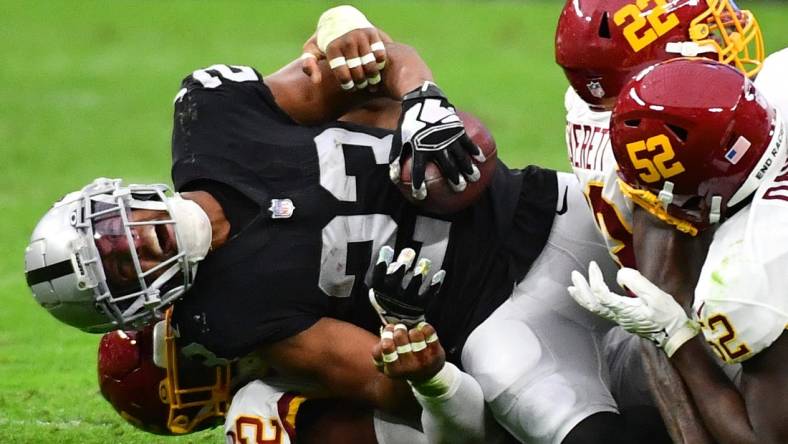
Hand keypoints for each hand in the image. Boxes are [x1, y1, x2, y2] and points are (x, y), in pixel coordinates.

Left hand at [301, 6, 389, 90]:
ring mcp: (360, 36)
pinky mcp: (371, 33)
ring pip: (370, 65)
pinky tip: (375, 66)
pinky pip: (380, 55)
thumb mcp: (312, 50)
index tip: (350, 86)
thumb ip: (309, 65)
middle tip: (361, 85)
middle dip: (361, 83)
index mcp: (332, 48)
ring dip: (373, 77)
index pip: (344, 76)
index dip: (348, 85)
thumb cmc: (326, 41)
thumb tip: (316, 81)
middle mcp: (346, 41)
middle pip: (358, 72)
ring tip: (371, 80)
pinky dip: (380, 64)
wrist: (340, 18)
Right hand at [368, 246, 444, 327]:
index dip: (382, 263)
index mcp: (379, 290)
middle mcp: (393, 296)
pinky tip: (441, 273)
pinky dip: (435, 284)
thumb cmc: (386, 299)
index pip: (378, 276)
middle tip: (409, 252)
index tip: (388, 249)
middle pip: (397, 278)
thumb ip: (380, 271)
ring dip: (420, 272)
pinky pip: (429, 295)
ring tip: (425, 261)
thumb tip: (387, 250)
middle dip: (403, 264)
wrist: (397, 324)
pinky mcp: (420, 305)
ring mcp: (407, 301)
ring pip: (413, 285)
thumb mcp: (377, 287)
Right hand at [372, 322, 445, 384]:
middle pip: (399, 336)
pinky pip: (428, 332)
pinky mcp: (436, 353)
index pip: (386, 349)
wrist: (428, 375)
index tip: (389, 334)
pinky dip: (424, 327)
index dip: (386, 337)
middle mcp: (409, 366)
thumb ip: (378, 351)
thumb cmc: (403, 365)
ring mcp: (424, 360)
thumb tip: (384, 332)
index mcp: (393, 370)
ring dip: (412, 330)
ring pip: (414, 333)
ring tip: (412, 336)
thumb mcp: (386, 364)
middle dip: (399, 329)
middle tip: (400, 330)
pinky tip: (422, 331)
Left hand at [391, 82, 484, 199]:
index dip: (418, 185)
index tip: (421, 196)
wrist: (422, 103)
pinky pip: (468, 142)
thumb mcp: (400, 140)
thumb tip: (394, 179)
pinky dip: (475, 150)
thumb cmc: (410, 125)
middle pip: (447, 166)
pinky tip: (481, 159)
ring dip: (468, 168)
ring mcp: (448, 137)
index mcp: (419, 148)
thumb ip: (397, 159)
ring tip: (474, 178)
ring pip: (461, 156)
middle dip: (453, 179)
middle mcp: (435, 145)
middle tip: (459, 189)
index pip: (418, 171)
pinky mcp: (457, 129)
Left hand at [568, 261, 699, 356]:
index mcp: (623, 310)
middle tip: (574, 275)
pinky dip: (592, 302)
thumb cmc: (668, 317)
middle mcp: (618, 316)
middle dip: (581, 288)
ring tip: (573, 288)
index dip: (593, 278)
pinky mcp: (625, 320)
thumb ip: (637, 283)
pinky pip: (602, 311)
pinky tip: (593, 297)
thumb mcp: (655, 296)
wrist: (676, 337)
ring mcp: (621, 320)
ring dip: (583, 297)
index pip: (600, 293)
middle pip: (591, 303)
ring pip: (595, 309)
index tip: (592, 265)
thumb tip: (620, 275)